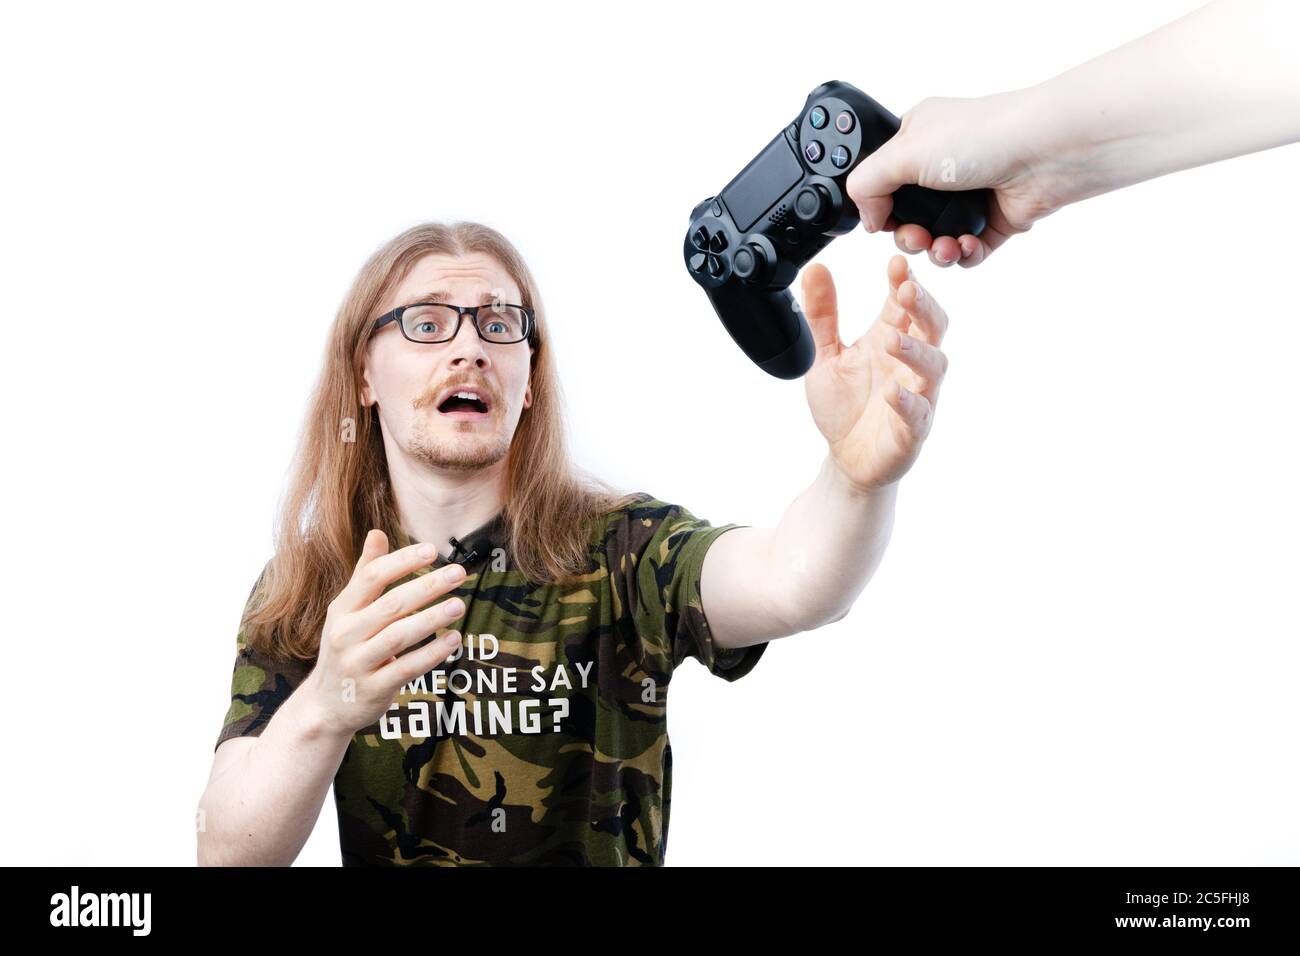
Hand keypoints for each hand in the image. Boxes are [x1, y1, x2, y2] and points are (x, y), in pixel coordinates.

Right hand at [304, 530, 468, 737]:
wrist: (326, 705)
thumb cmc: (346, 646)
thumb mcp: (346, 610)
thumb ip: (365, 573)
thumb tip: (377, 532)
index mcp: (341, 608)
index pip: (372, 577)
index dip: (402, 561)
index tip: (433, 549)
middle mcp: (346, 633)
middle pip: (391, 604)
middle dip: (427, 586)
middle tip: (459, 573)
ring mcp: (358, 662)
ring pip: (399, 636)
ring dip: (432, 619)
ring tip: (459, 605)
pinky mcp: (373, 689)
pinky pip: (406, 668)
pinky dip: (431, 654)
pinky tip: (454, 640)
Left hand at [801, 255, 948, 492]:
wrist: (846, 461)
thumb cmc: (844, 407)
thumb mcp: (823, 356)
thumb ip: (821, 316)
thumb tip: (815, 268)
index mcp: (890, 339)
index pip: (905, 303)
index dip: (903, 281)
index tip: (896, 261)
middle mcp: (909, 364)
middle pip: (933, 326)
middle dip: (924, 306)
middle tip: (907, 289)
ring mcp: (916, 396)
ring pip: (933, 367)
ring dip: (915, 350)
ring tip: (891, 340)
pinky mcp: (912, 432)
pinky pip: (918, 414)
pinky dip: (906, 402)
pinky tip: (891, 392)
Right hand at [845, 91, 1071, 267]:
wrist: (1047, 152)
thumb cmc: (983, 135)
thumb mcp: (902, 151)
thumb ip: (866, 184)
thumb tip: (866, 219)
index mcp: (916, 140)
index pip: (881, 180)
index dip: (878, 204)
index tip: (882, 218)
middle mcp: (941, 167)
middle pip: (904, 217)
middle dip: (906, 235)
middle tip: (916, 235)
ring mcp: (968, 195)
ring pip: (933, 239)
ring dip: (934, 250)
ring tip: (943, 246)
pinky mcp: (992, 221)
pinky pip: (965, 252)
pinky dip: (961, 255)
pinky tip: (966, 245)